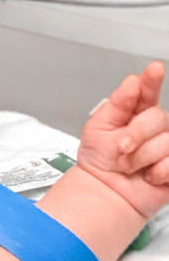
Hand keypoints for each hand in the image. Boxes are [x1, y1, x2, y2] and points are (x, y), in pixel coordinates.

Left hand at [77, 61, 168, 221]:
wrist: (105, 191)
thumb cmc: (100, 160)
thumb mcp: (98, 127)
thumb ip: (117, 104)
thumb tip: (133, 82)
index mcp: (135, 112)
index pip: (148, 91)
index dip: (152, 80)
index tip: (154, 69)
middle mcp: (155, 126)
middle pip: (157, 117)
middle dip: (135, 136)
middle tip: (120, 149)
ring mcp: (168, 144)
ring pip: (165, 141)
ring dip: (141, 158)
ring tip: (131, 165)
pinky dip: (156, 172)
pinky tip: (148, 176)